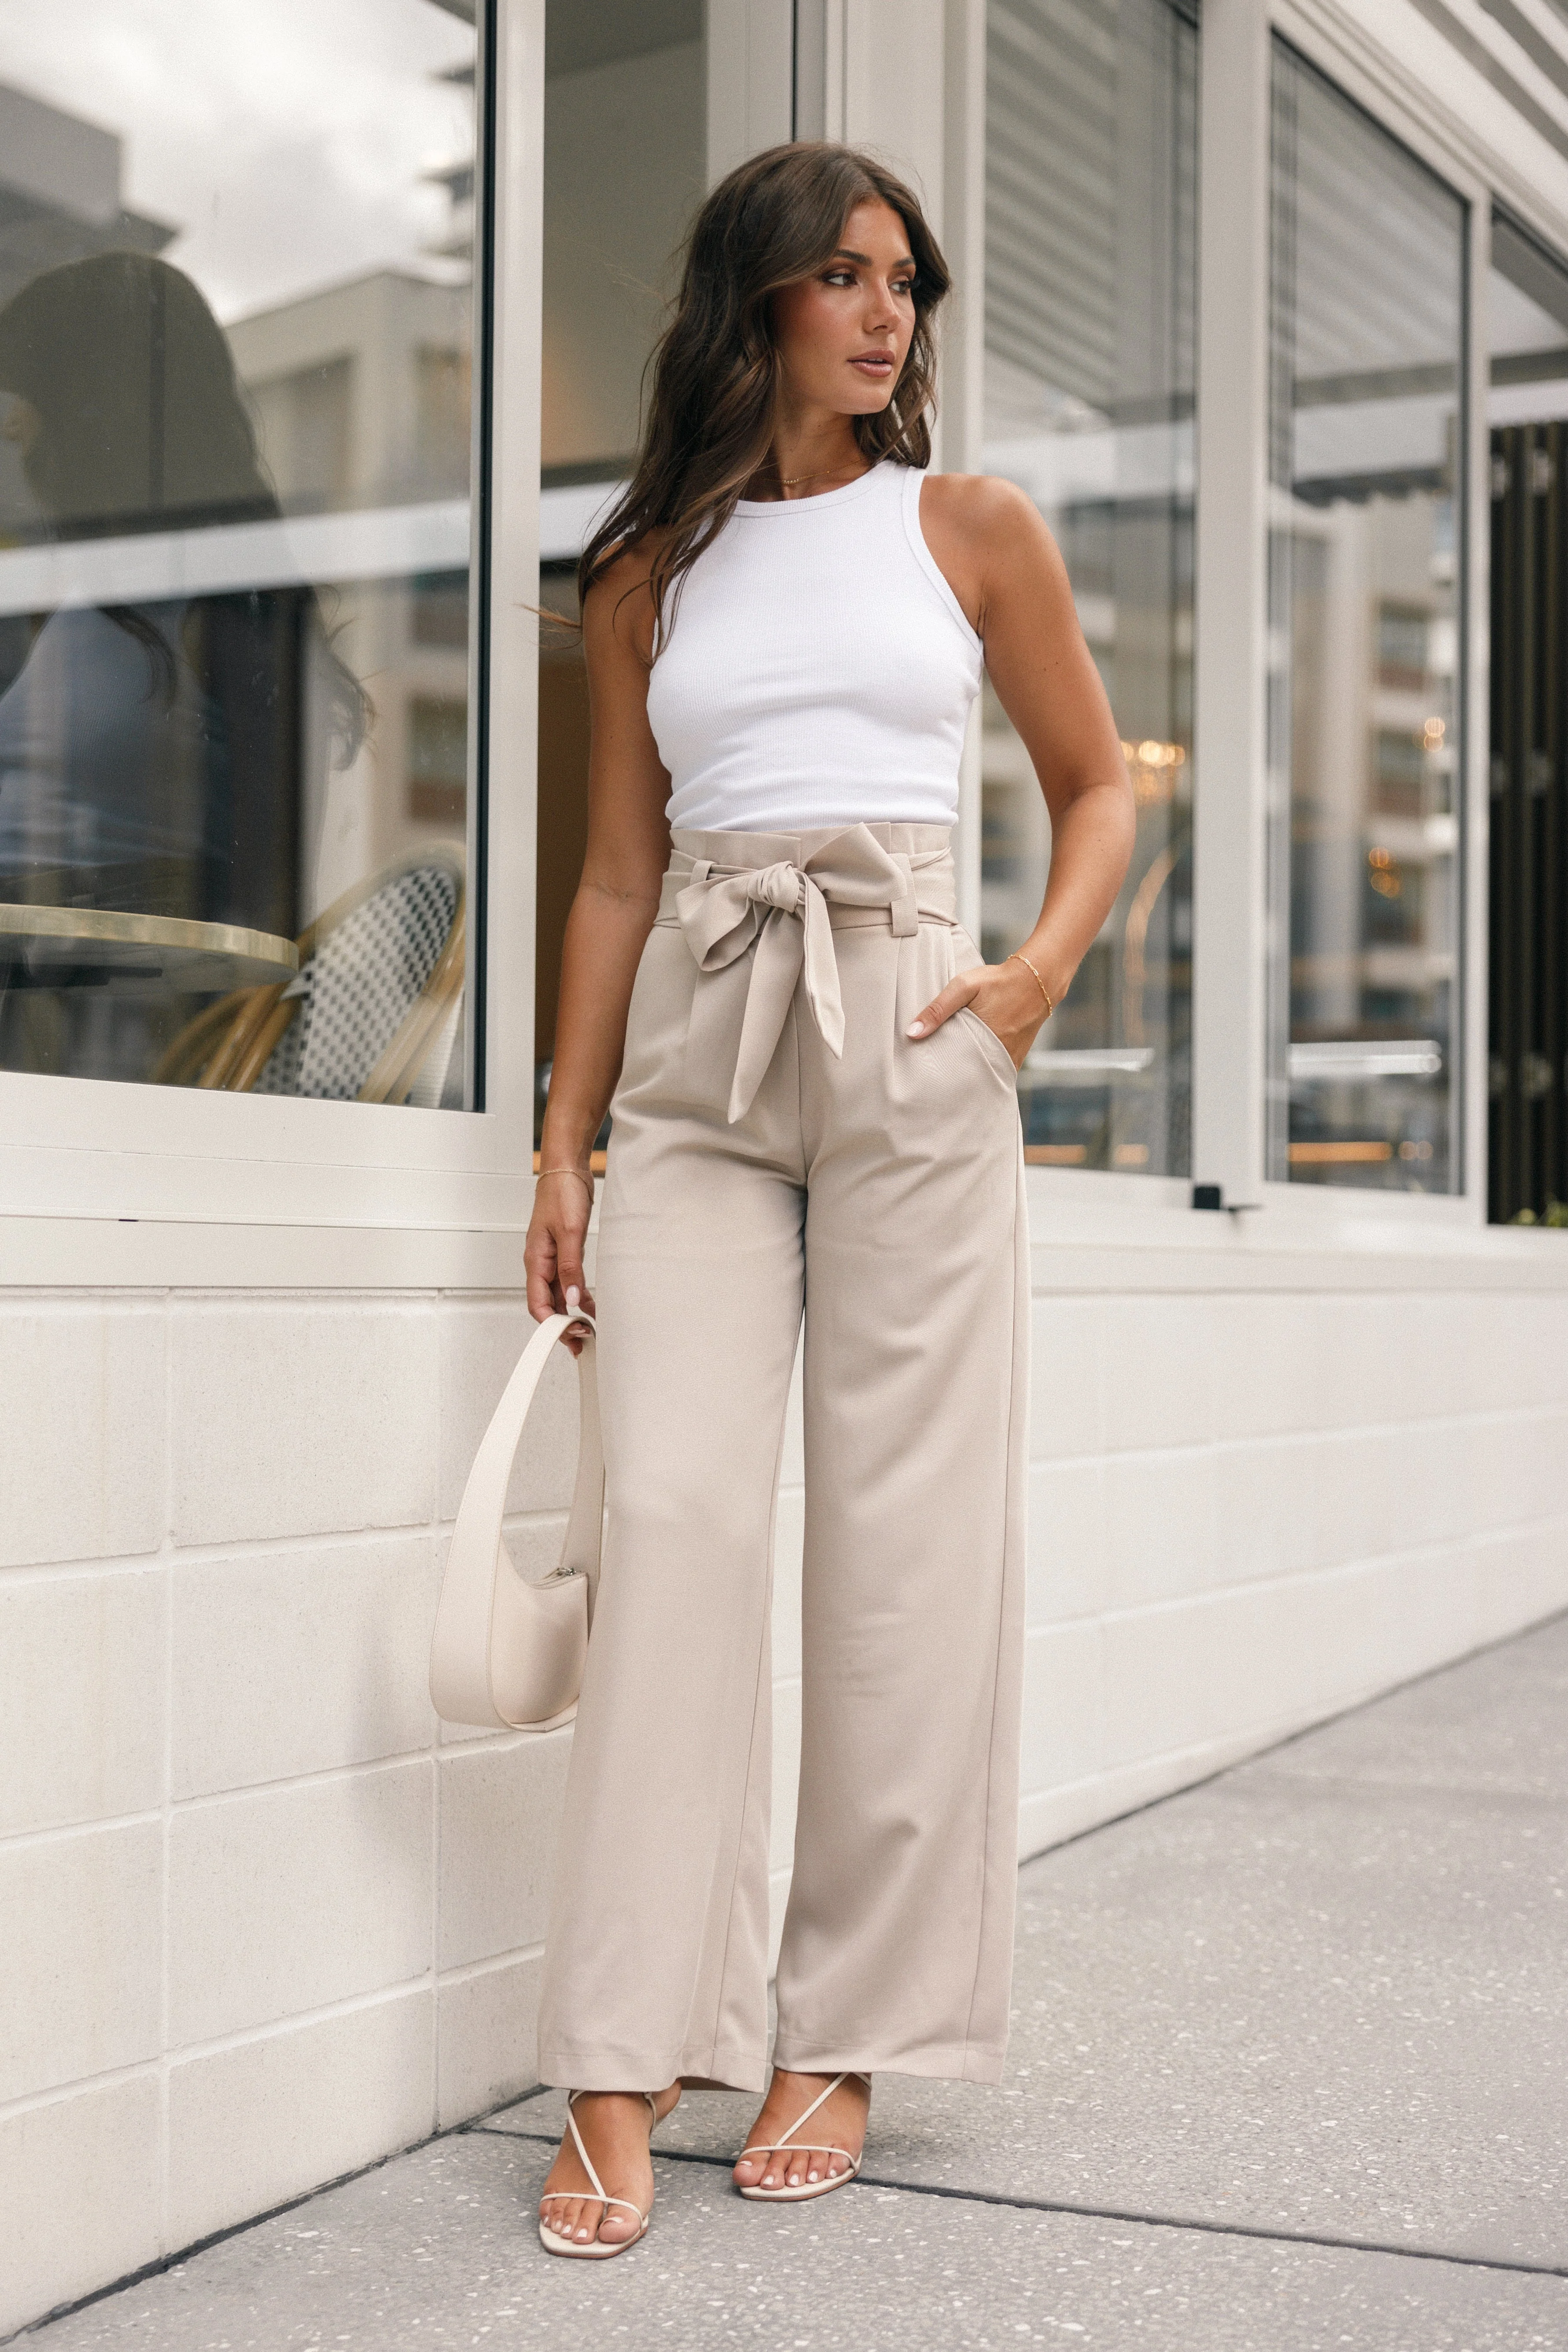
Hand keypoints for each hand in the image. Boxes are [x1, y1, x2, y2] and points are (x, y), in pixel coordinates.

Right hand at [524, 1170, 595, 1353]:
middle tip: (583, 1343)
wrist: (567, 1169)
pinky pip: (568, 1281)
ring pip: (558, 1294)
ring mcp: (551, 1257)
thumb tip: (572, 1299)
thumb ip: (571, 1267)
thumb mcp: (569, 1232)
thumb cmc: (562, 1193)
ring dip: (571, 1313)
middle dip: (563, 1325)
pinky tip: (590, 1305)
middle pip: (547, 1304)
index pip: (538, 1304)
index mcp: (535, 1260)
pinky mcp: (563, 1251)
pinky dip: (578, 1295)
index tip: (571, 1337)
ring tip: (589, 1331)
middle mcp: (540, 1262)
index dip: (553, 1325)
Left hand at [906, 957, 1048, 1069]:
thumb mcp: (963, 987)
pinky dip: (985, 1070)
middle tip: (935, 1080)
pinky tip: (973, 1067)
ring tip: (952, 1077)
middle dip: (953, 1078)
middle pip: (969, 1075)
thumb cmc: (998, 981)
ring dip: (970, 1075)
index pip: (954, 1067)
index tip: (926, 1076)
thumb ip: (938, 1009)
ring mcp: (1010, 1057)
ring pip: (984, 1074)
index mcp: (983, 1039)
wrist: (1036, 979)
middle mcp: (998, 1053)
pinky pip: (998, 1070)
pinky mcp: (1018, 1056)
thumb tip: (912, 1033)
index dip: (940, 1073)